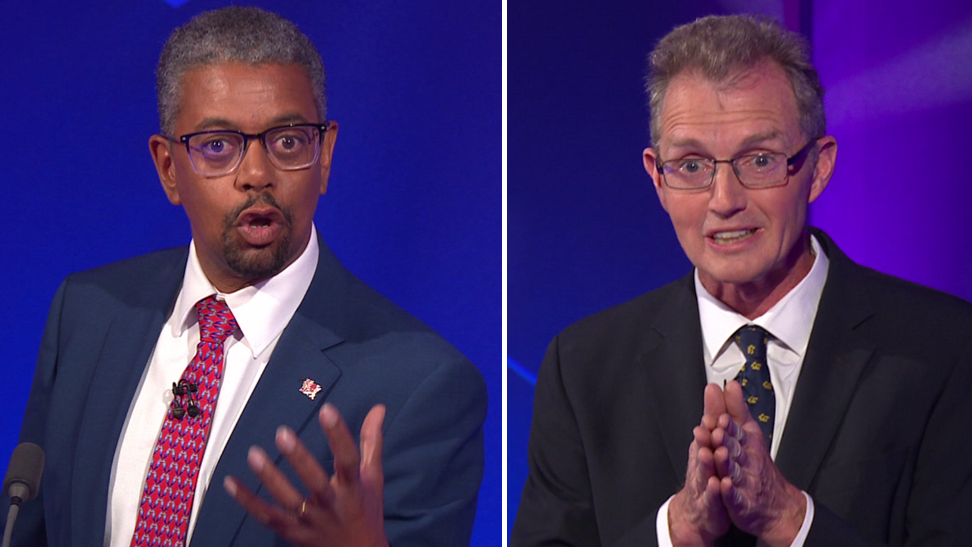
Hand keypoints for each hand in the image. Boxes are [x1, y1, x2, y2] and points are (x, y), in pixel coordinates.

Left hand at [224, 403, 389, 546]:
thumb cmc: (366, 511)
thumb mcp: (373, 478)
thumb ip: (371, 443)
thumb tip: (378, 409)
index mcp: (354, 489)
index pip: (348, 460)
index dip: (339, 436)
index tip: (327, 410)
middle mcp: (332, 506)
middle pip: (315, 483)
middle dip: (300, 459)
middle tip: (283, 433)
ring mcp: (310, 522)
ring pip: (288, 501)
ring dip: (270, 478)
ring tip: (254, 454)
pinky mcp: (292, 533)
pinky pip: (267, 517)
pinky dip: (247, 501)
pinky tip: (230, 482)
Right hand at [668, 384, 730, 546]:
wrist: (700, 509)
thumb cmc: (707, 472)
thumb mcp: (710, 440)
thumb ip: (715, 414)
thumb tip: (716, 388)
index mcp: (705, 445)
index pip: (708, 428)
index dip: (713, 416)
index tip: (715, 401)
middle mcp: (702, 461)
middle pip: (703, 446)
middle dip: (707, 435)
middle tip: (711, 426)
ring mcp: (704, 482)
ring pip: (705, 470)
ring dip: (707, 461)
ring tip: (711, 452)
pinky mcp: (709, 503)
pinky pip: (711, 497)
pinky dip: (714, 491)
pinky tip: (717, 484)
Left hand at [711, 381, 804, 546]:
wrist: (776, 504)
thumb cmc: (757, 464)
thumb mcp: (749, 433)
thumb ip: (737, 410)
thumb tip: (731, 385)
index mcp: (747, 442)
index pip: (736, 430)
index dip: (727, 424)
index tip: (720, 415)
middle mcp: (747, 460)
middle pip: (735, 448)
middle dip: (726, 438)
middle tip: (717, 430)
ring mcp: (745, 481)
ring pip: (734, 470)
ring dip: (726, 462)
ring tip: (719, 453)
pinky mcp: (741, 502)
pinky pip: (735, 496)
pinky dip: (730, 492)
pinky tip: (723, 485)